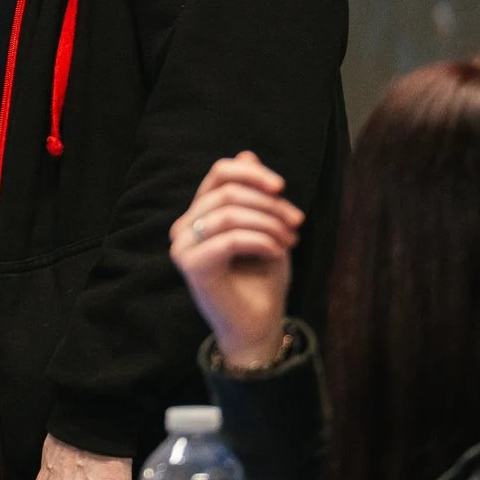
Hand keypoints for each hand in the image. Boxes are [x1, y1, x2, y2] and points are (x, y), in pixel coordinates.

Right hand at [171, 151, 302, 369]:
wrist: (259, 325)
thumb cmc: (262, 279)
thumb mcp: (265, 228)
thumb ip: (254, 195)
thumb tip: (246, 154)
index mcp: (199, 214)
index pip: (219, 174)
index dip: (252, 174)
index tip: (282, 188)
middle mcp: (184, 227)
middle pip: (228, 192)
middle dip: (269, 205)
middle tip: (296, 224)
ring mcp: (183, 247)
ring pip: (229, 213)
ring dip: (268, 223)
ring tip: (290, 240)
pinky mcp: (191, 266)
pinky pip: (229, 239)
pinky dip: (260, 240)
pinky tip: (277, 251)